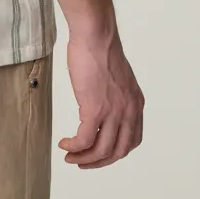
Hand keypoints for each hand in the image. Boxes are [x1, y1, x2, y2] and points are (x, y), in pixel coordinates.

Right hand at [57, 27, 144, 167]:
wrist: (96, 36)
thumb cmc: (100, 50)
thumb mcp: (117, 78)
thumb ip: (115, 96)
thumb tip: (101, 105)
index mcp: (135, 104)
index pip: (132, 140)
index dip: (115, 152)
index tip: (99, 153)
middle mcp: (129, 111)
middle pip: (118, 151)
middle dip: (99, 162)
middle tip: (82, 162)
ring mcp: (114, 112)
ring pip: (101, 150)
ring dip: (84, 158)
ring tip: (69, 156)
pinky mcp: (95, 109)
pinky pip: (85, 140)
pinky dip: (74, 146)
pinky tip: (64, 143)